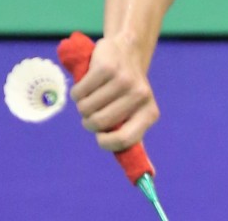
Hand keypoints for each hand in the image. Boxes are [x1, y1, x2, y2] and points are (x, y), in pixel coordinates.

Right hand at [69, 35, 159, 151]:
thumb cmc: (126, 92)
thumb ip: (132, 139)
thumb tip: (146, 178)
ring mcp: (124, 80)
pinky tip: (88, 82)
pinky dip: (77, 91)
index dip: (105, 142)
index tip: (100, 136)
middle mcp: (141, 96)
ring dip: (83, 104)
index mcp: (150, 113)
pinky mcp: (107, 67)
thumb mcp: (133, 114)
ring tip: (94, 94)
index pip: (124, 140)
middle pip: (98, 124)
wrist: (127, 50)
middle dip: (89, 120)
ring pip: (86, 108)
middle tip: (96, 108)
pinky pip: (79, 92)